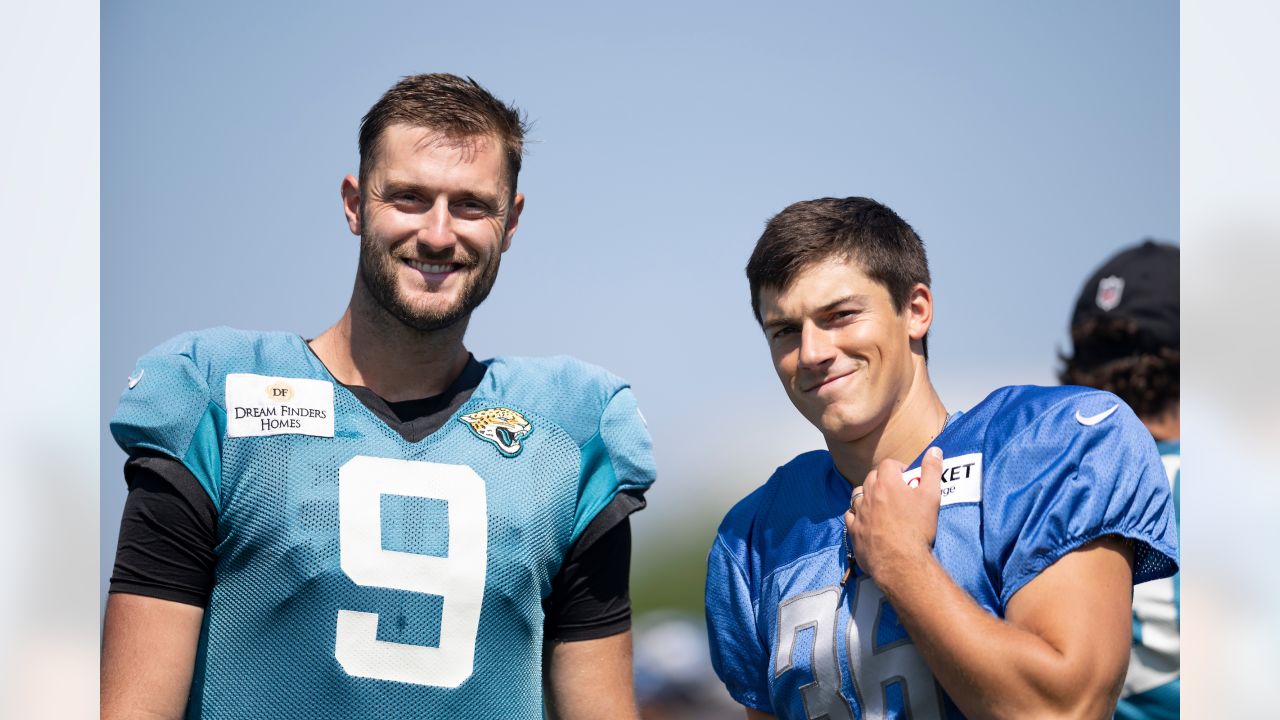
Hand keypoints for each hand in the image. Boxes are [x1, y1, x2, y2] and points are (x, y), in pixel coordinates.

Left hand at [844, 447, 943, 581]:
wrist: (901, 562)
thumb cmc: (918, 528)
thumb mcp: (931, 496)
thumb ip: (932, 470)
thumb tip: (934, 450)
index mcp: (886, 483)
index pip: (888, 464)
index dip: (899, 468)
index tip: (907, 478)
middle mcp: (868, 495)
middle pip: (872, 477)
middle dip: (883, 480)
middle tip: (897, 492)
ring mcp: (859, 513)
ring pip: (858, 495)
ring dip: (868, 495)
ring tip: (880, 504)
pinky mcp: (854, 531)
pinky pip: (851, 516)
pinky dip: (857, 514)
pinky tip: (866, 520)